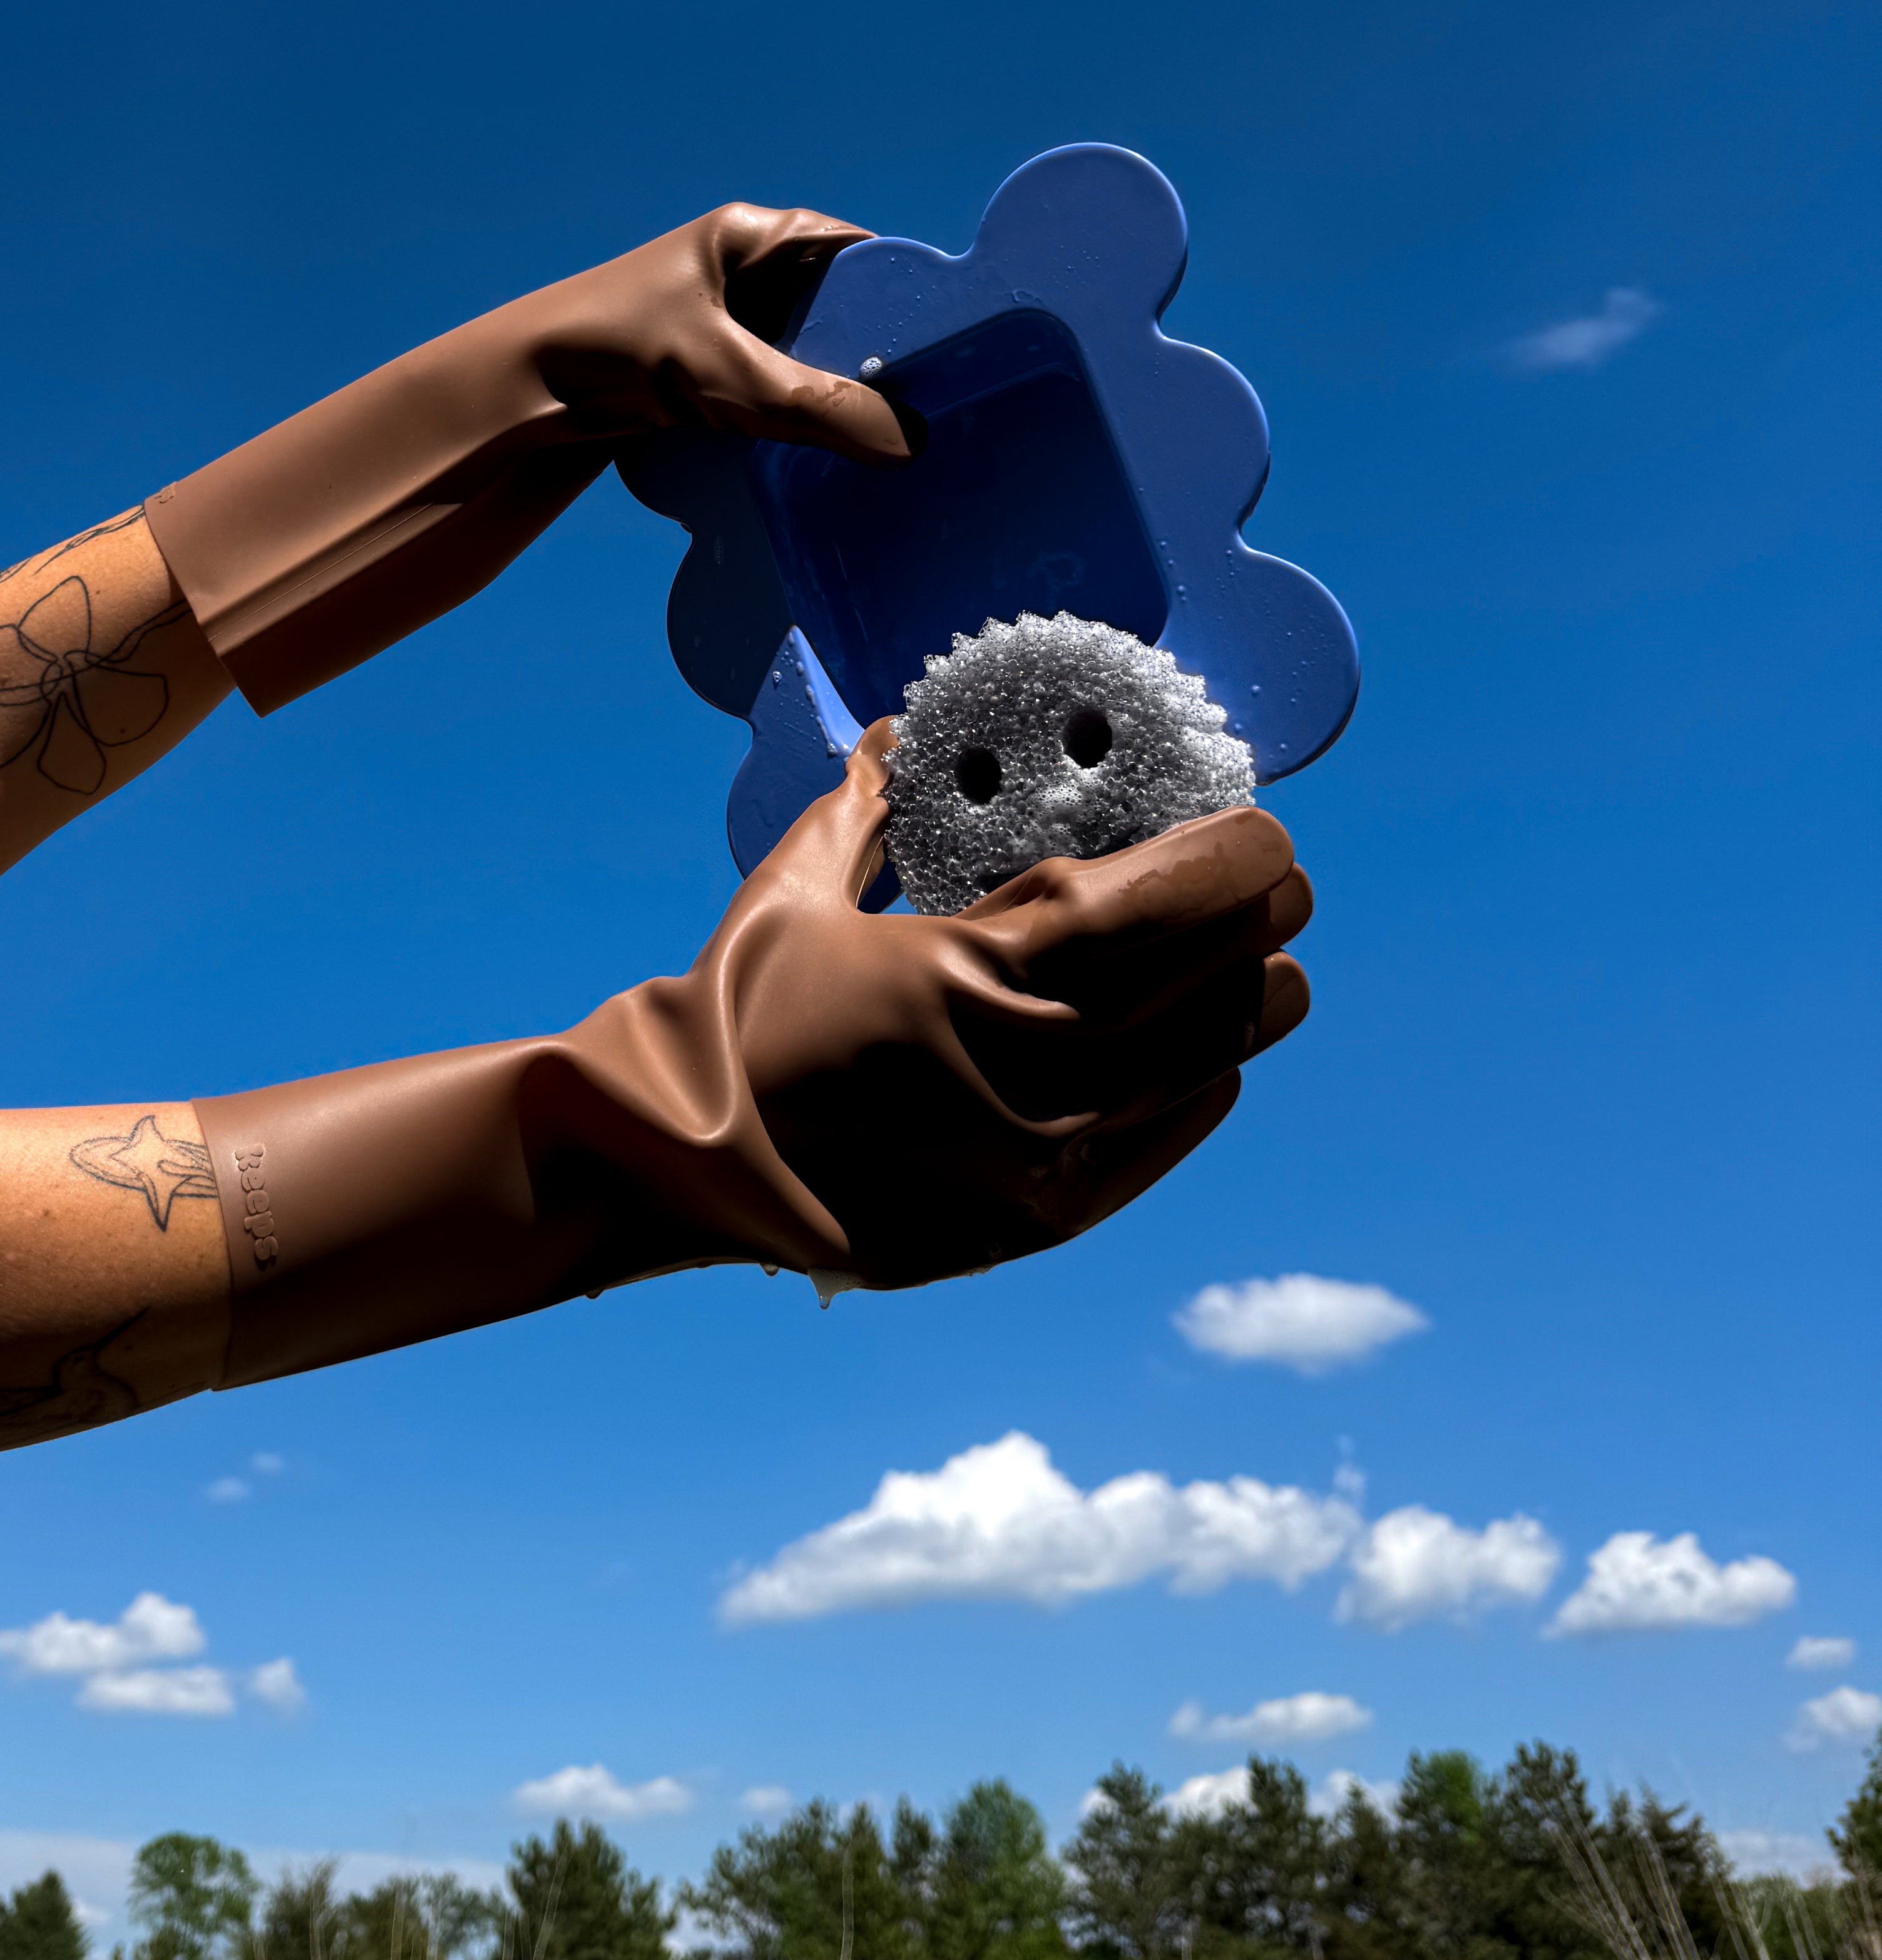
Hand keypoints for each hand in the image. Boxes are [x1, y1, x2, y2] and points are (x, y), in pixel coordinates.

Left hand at [151, 201, 909, 712]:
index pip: (861, 256)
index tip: (963, 348)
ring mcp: (731, 331)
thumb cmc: (604, 353)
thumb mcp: (719, 375)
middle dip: (887, 360)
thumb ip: (811, 405)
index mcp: (755, 236)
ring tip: (913, 444)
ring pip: (815, 364)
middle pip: (844, 315)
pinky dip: (811, 428)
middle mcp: (747, 274)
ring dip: (849, 402)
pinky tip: (845, 465)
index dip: (910, 296)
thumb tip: (905, 443)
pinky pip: (784, 400)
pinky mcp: (714, 384)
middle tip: (950, 409)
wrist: (509, 401)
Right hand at [638, 723, 1312, 1288]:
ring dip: (1241, 1017)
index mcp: (961, 973)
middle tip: (1288, 889)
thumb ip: (864, 811)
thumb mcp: (793, 893)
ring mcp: (1029, 1157)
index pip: (1133, 909)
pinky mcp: (1024, 1222)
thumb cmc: (729, 1016)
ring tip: (1282, 976)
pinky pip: (1144, 1156)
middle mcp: (1016, 1069)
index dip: (1217, 869)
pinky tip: (1220, 1071)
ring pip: (1182, 1074)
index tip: (1267, 835)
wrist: (671, 1166)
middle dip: (1247, 930)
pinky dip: (1192, 1106)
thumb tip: (899, 737)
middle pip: (1181, 988)